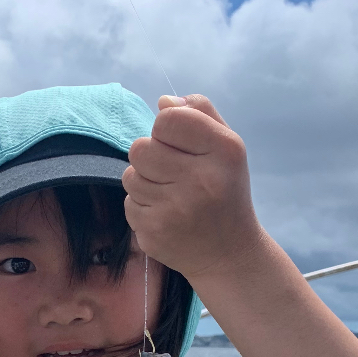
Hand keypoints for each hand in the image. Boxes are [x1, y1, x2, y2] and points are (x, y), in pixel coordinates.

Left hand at [122, 94, 264, 284]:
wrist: (228, 254)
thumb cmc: (225, 192)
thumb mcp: (227, 149)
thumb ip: (200, 115)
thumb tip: (163, 101)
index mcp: (223, 152)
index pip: (169, 119)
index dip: (165, 127)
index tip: (176, 142)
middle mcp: (200, 180)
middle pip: (141, 148)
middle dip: (150, 155)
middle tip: (170, 170)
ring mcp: (175, 210)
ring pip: (130, 176)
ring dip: (144, 181)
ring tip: (169, 193)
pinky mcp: (154, 233)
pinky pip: (129, 204)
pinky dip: (142, 206)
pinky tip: (165, 214)